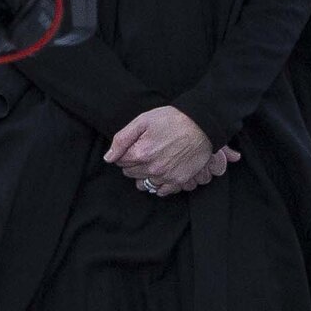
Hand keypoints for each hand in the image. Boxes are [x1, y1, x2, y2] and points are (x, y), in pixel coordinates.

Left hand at [107, 105, 226, 197]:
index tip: (135, 145)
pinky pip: (161, 191)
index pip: (119, 161)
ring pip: (143, 184)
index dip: (125, 152)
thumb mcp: (142, 121)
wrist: (202, 125)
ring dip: (144, 175)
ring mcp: (166, 176)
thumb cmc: (172, 119)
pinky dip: (159, 185)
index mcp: (140, 153)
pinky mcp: (179, 180)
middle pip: (130, 173)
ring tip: (153, 163)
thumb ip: (122, 139)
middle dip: (133, 163)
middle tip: (145, 151)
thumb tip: (109, 158)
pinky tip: (162, 173)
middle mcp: (151, 168)